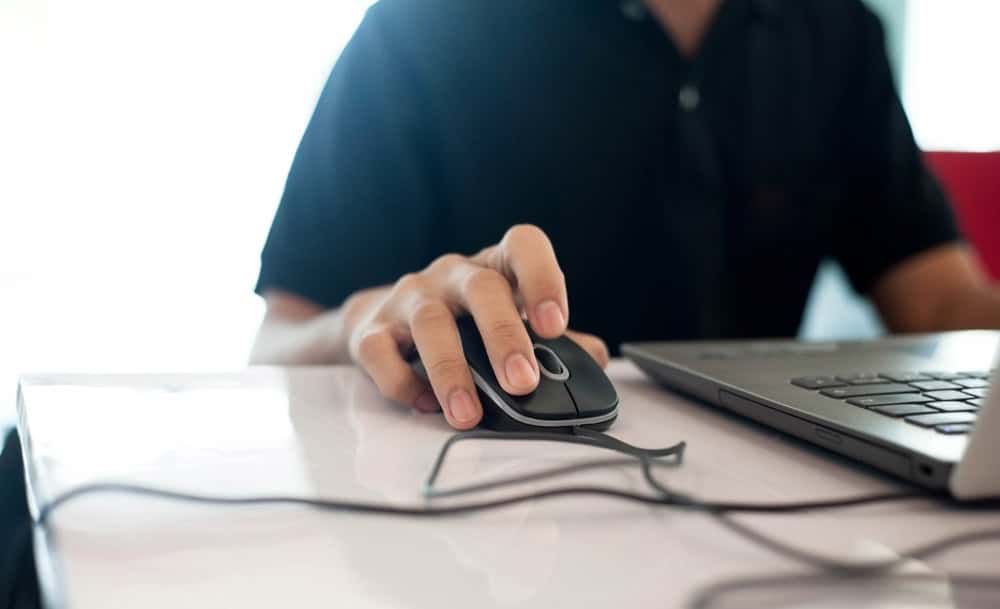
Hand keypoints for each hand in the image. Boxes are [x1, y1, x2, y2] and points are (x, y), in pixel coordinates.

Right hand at [343, 224, 608, 429]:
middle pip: (481, 287)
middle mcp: (452, 275)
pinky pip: (381, 353)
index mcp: (495, 267)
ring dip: (451, 371)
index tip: (554, 325)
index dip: (543, 278)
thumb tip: (597, 359)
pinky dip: (403, 383)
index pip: (523, 245)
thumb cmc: (463, 326)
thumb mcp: (510, 324)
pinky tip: (425, 405)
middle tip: (521, 382)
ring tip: (468, 414)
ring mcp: (409, 298)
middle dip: (503, 335)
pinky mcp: (370, 331)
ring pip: (430, 322)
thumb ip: (555, 344)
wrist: (383, 325)